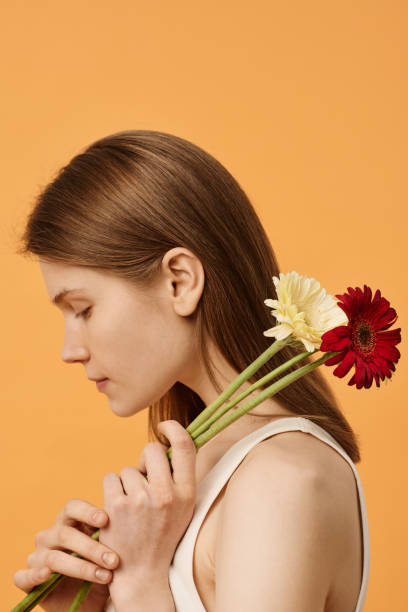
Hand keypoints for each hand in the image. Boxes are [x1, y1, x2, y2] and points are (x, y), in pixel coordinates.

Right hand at [13, 498, 120, 611]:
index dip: (87, 511)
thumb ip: (112, 533)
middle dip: (92, 548)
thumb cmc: (100, 567)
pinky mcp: (27, 580)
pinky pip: (24, 575)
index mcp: (68, 522)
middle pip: (66, 534)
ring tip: (105, 576)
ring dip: (81, 568)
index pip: (72, 507)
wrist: (89, 600)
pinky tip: (47, 575)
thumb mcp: (108, 549)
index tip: (106, 520)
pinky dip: (34, 575)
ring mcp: (37, 557)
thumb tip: (131, 517)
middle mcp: (50, 536)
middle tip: (115, 560)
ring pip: (54, 557)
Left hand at [98, 420, 196, 589]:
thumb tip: (168, 442)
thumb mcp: (183, 507)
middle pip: (151, 449)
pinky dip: (112, 489)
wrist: (141, 572)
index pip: (184, 445)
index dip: (173, 428)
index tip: (163, 427)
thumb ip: (178, 477)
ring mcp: (140, 499)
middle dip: (145, 459)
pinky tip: (117, 508)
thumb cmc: (162, 534)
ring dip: (127, 482)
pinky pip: (111, 477)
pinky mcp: (116, 505)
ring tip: (132, 506)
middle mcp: (166, 494)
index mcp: (186, 492)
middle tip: (144, 478)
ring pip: (129, 468)